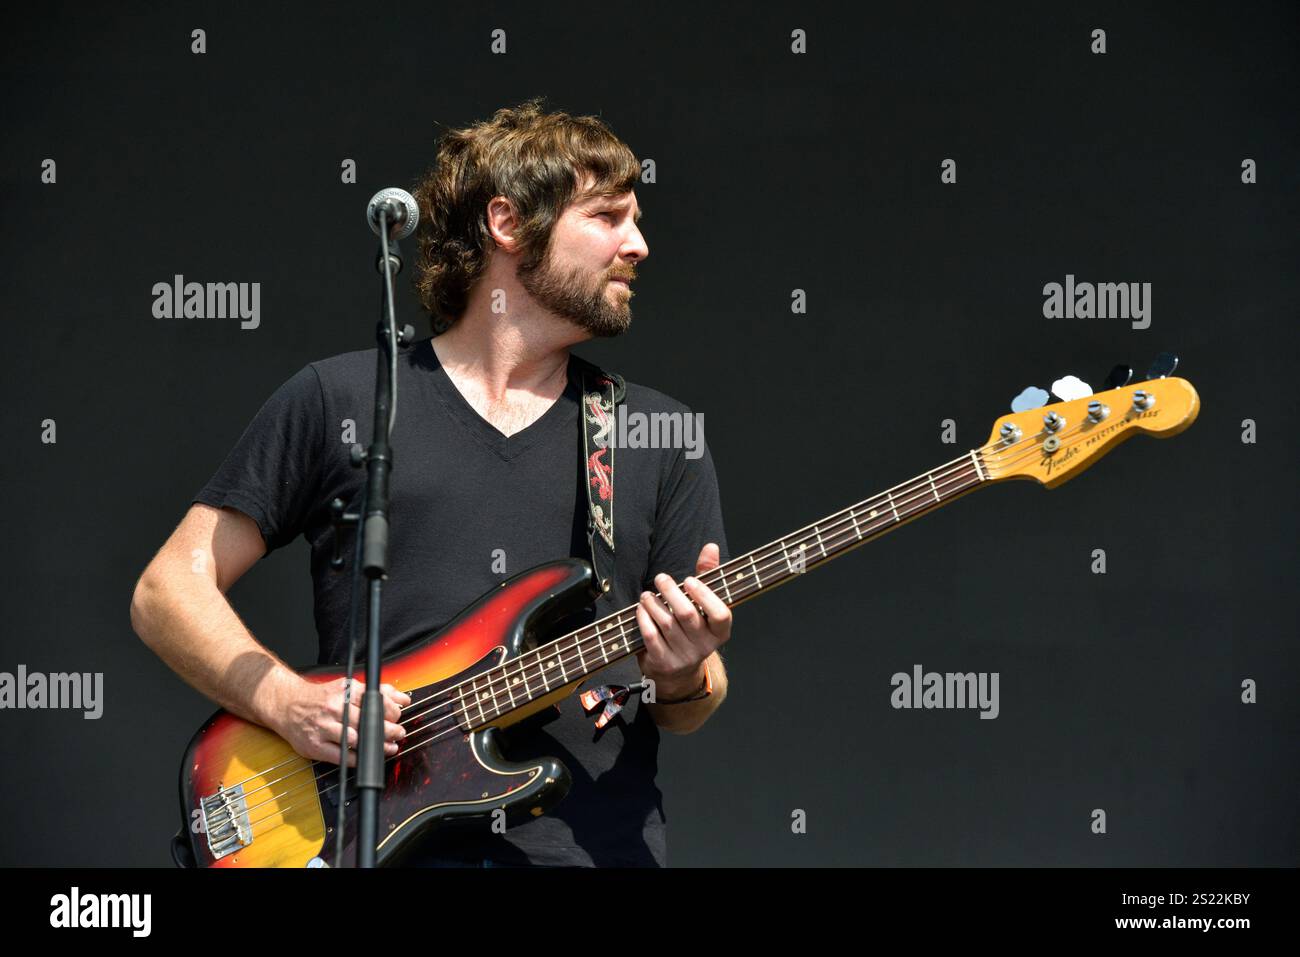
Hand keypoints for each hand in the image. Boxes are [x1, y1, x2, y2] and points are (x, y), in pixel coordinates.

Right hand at [273, 676, 410, 766]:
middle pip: (369, 722)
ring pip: (357, 739)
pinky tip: (367, 757)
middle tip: (398, 734)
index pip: (376, 702)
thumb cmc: (321, 698)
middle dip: (389, 730)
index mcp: (345, 692)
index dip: (392, 712)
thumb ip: (378, 692)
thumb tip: (403, 699)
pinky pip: (342, 756)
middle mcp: (334, 708)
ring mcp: (324, 728)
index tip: (398, 717)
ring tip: (388, 747)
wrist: (288, 705)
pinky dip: (358, 759)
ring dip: (377, 746)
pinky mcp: (315, 745)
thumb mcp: (348, 688)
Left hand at [635, 542, 732, 697]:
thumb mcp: (703, 604)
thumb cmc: (692, 627)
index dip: (705, 596)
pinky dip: (644, 619)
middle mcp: (704, 647)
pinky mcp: (663, 662)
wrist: (677, 672)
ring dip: (653, 603)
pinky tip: (641, 608)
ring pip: (666, 624)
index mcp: (720, 632)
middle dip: (671, 592)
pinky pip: (651, 636)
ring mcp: (683, 656)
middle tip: (661, 578)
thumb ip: (708, 575)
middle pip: (687, 615)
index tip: (689, 580)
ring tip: (647, 594)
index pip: (721, 615)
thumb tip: (711, 546)